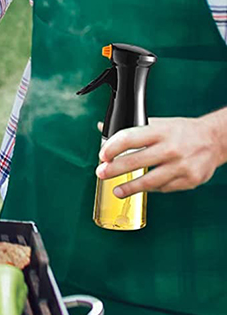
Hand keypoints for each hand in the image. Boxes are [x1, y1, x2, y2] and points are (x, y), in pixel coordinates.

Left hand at [96, 116, 225, 194]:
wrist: (214, 140)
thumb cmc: (182, 132)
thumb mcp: (158, 123)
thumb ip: (132, 128)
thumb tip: (102, 127)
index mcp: (160, 132)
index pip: (128, 139)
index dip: (111, 148)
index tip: (102, 155)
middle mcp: (170, 149)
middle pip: (134, 161)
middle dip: (114, 169)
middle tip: (101, 173)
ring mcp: (181, 166)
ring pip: (149, 181)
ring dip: (129, 187)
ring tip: (116, 191)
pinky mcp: (189, 181)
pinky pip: (163, 188)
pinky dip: (151, 188)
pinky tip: (142, 187)